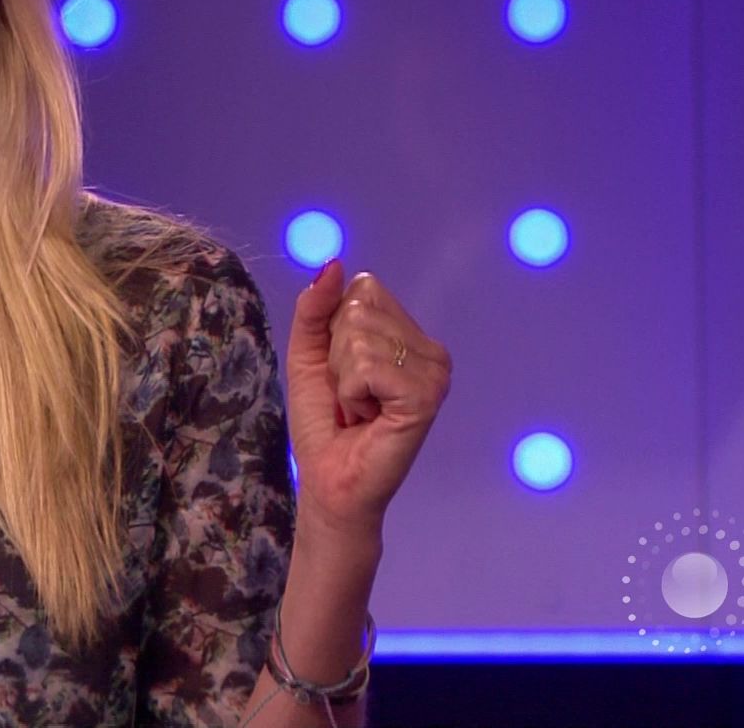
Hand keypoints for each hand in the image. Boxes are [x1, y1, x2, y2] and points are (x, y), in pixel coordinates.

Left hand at [282, 259, 451, 539]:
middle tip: (351, 395)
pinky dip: (352, 392)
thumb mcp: (308, 353)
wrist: (329, 480)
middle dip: (336, 355)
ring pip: (360, 335)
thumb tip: (334, 263)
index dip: (334, 329)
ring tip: (359, 408)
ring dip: (343, 378)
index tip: (343, 372)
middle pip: (360, 308)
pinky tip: (368, 417)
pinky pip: (368, 365)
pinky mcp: (426, 395)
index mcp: (408, 334)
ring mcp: (434, 372)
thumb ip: (316, 307)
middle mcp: (429, 349)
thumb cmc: (323, 421)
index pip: (364, 289)